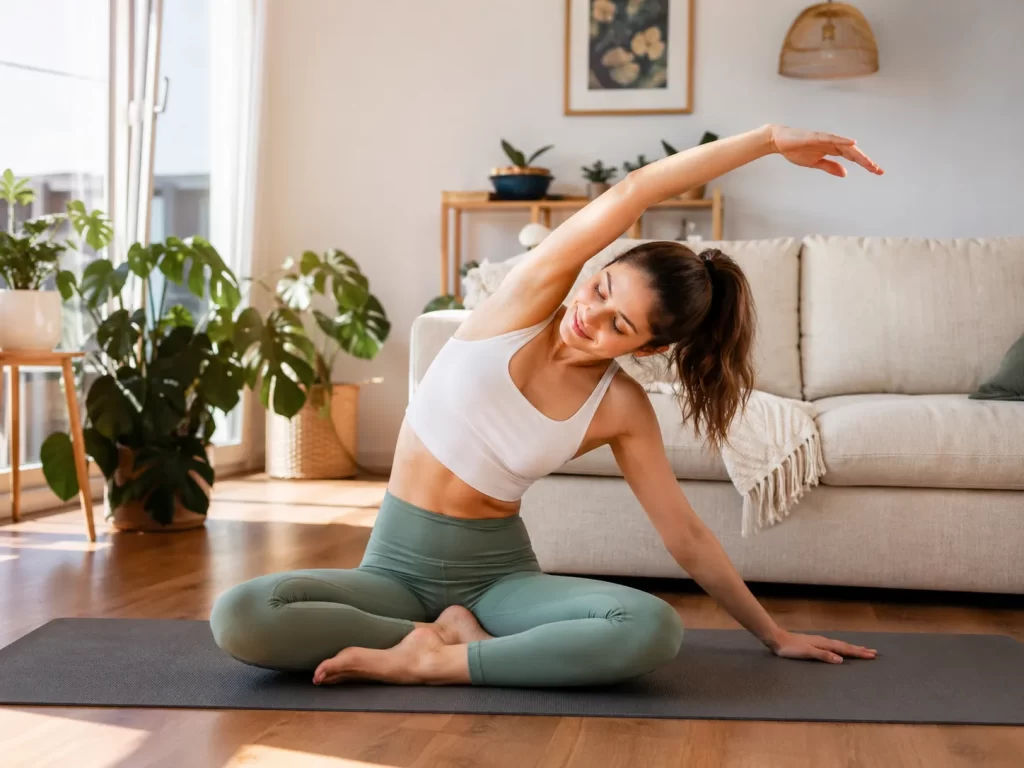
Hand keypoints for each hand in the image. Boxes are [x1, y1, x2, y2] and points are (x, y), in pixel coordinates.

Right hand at [768, 125, 883, 177]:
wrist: (779, 141)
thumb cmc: (796, 150)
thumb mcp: (815, 163)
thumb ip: (830, 167)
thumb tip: (845, 173)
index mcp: (832, 150)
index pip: (852, 157)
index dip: (864, 163)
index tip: (876, 171)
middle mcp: (832, 143)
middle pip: (853, 152)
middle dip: (866, 161)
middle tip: (878, 170)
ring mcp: (825, 139)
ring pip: (846, 146)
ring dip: (858, 154)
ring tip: (869, 162)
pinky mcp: (816, 137)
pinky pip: (832, 138)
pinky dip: (843, 140)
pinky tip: (852, 143)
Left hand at [771, 630, 877, 663]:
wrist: (777, 639)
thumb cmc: (791, 648)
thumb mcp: (807, 653)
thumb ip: (824, 656)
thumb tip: (841, 660)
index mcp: (825, 644)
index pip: (845, 649)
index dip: (859, 653)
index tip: (872, 655)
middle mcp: (824, 641)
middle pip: (845, 646)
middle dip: (859, 650)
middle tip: (873, 652)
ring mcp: (820, 642)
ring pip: (840, 645)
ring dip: (852, 647)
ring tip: (862, 649)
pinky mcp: (814, 643)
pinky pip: (833, 645)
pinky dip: (841, 647)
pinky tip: (840, 649)